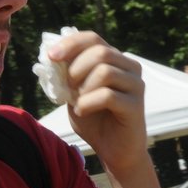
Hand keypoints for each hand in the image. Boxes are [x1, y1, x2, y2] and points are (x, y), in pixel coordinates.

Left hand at [50, 31, 147, 175]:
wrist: (113, 149)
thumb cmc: (94, 119)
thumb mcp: (74, 93)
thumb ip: (67, 74)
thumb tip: (52, 56)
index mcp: (115, 61)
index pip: (93, 38)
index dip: (71, 44)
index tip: (51, 56)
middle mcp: (130, 68)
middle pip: (101, 52)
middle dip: (76, 68)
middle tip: (68, 87)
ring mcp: (136, 86)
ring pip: (105, 71)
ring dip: (83, 88)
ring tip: (78, 102)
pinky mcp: (136, 105)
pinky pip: (107, 95)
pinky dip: (87, 103)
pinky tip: (83, 111)